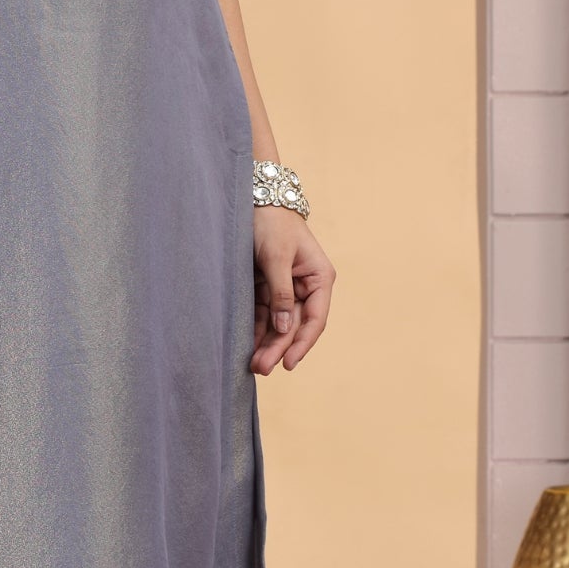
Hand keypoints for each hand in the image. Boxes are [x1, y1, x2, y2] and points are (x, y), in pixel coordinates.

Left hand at [252, 204, 332, 373]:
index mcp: (319, 278)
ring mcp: (287, 289)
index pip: (315, 319)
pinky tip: (248, 346)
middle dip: (279, 348)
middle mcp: (306, 287)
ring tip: (253, 365)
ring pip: (278, 324)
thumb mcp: (276, 257)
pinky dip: (257, 330)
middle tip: (261, 368)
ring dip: (267, 343)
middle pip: (294, 325)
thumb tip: (284, 329)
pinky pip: (264, 314)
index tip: (288, 363)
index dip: (302, 343)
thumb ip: (281, 293)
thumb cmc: (271, 223)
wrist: (255, 199)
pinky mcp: (268, 287)